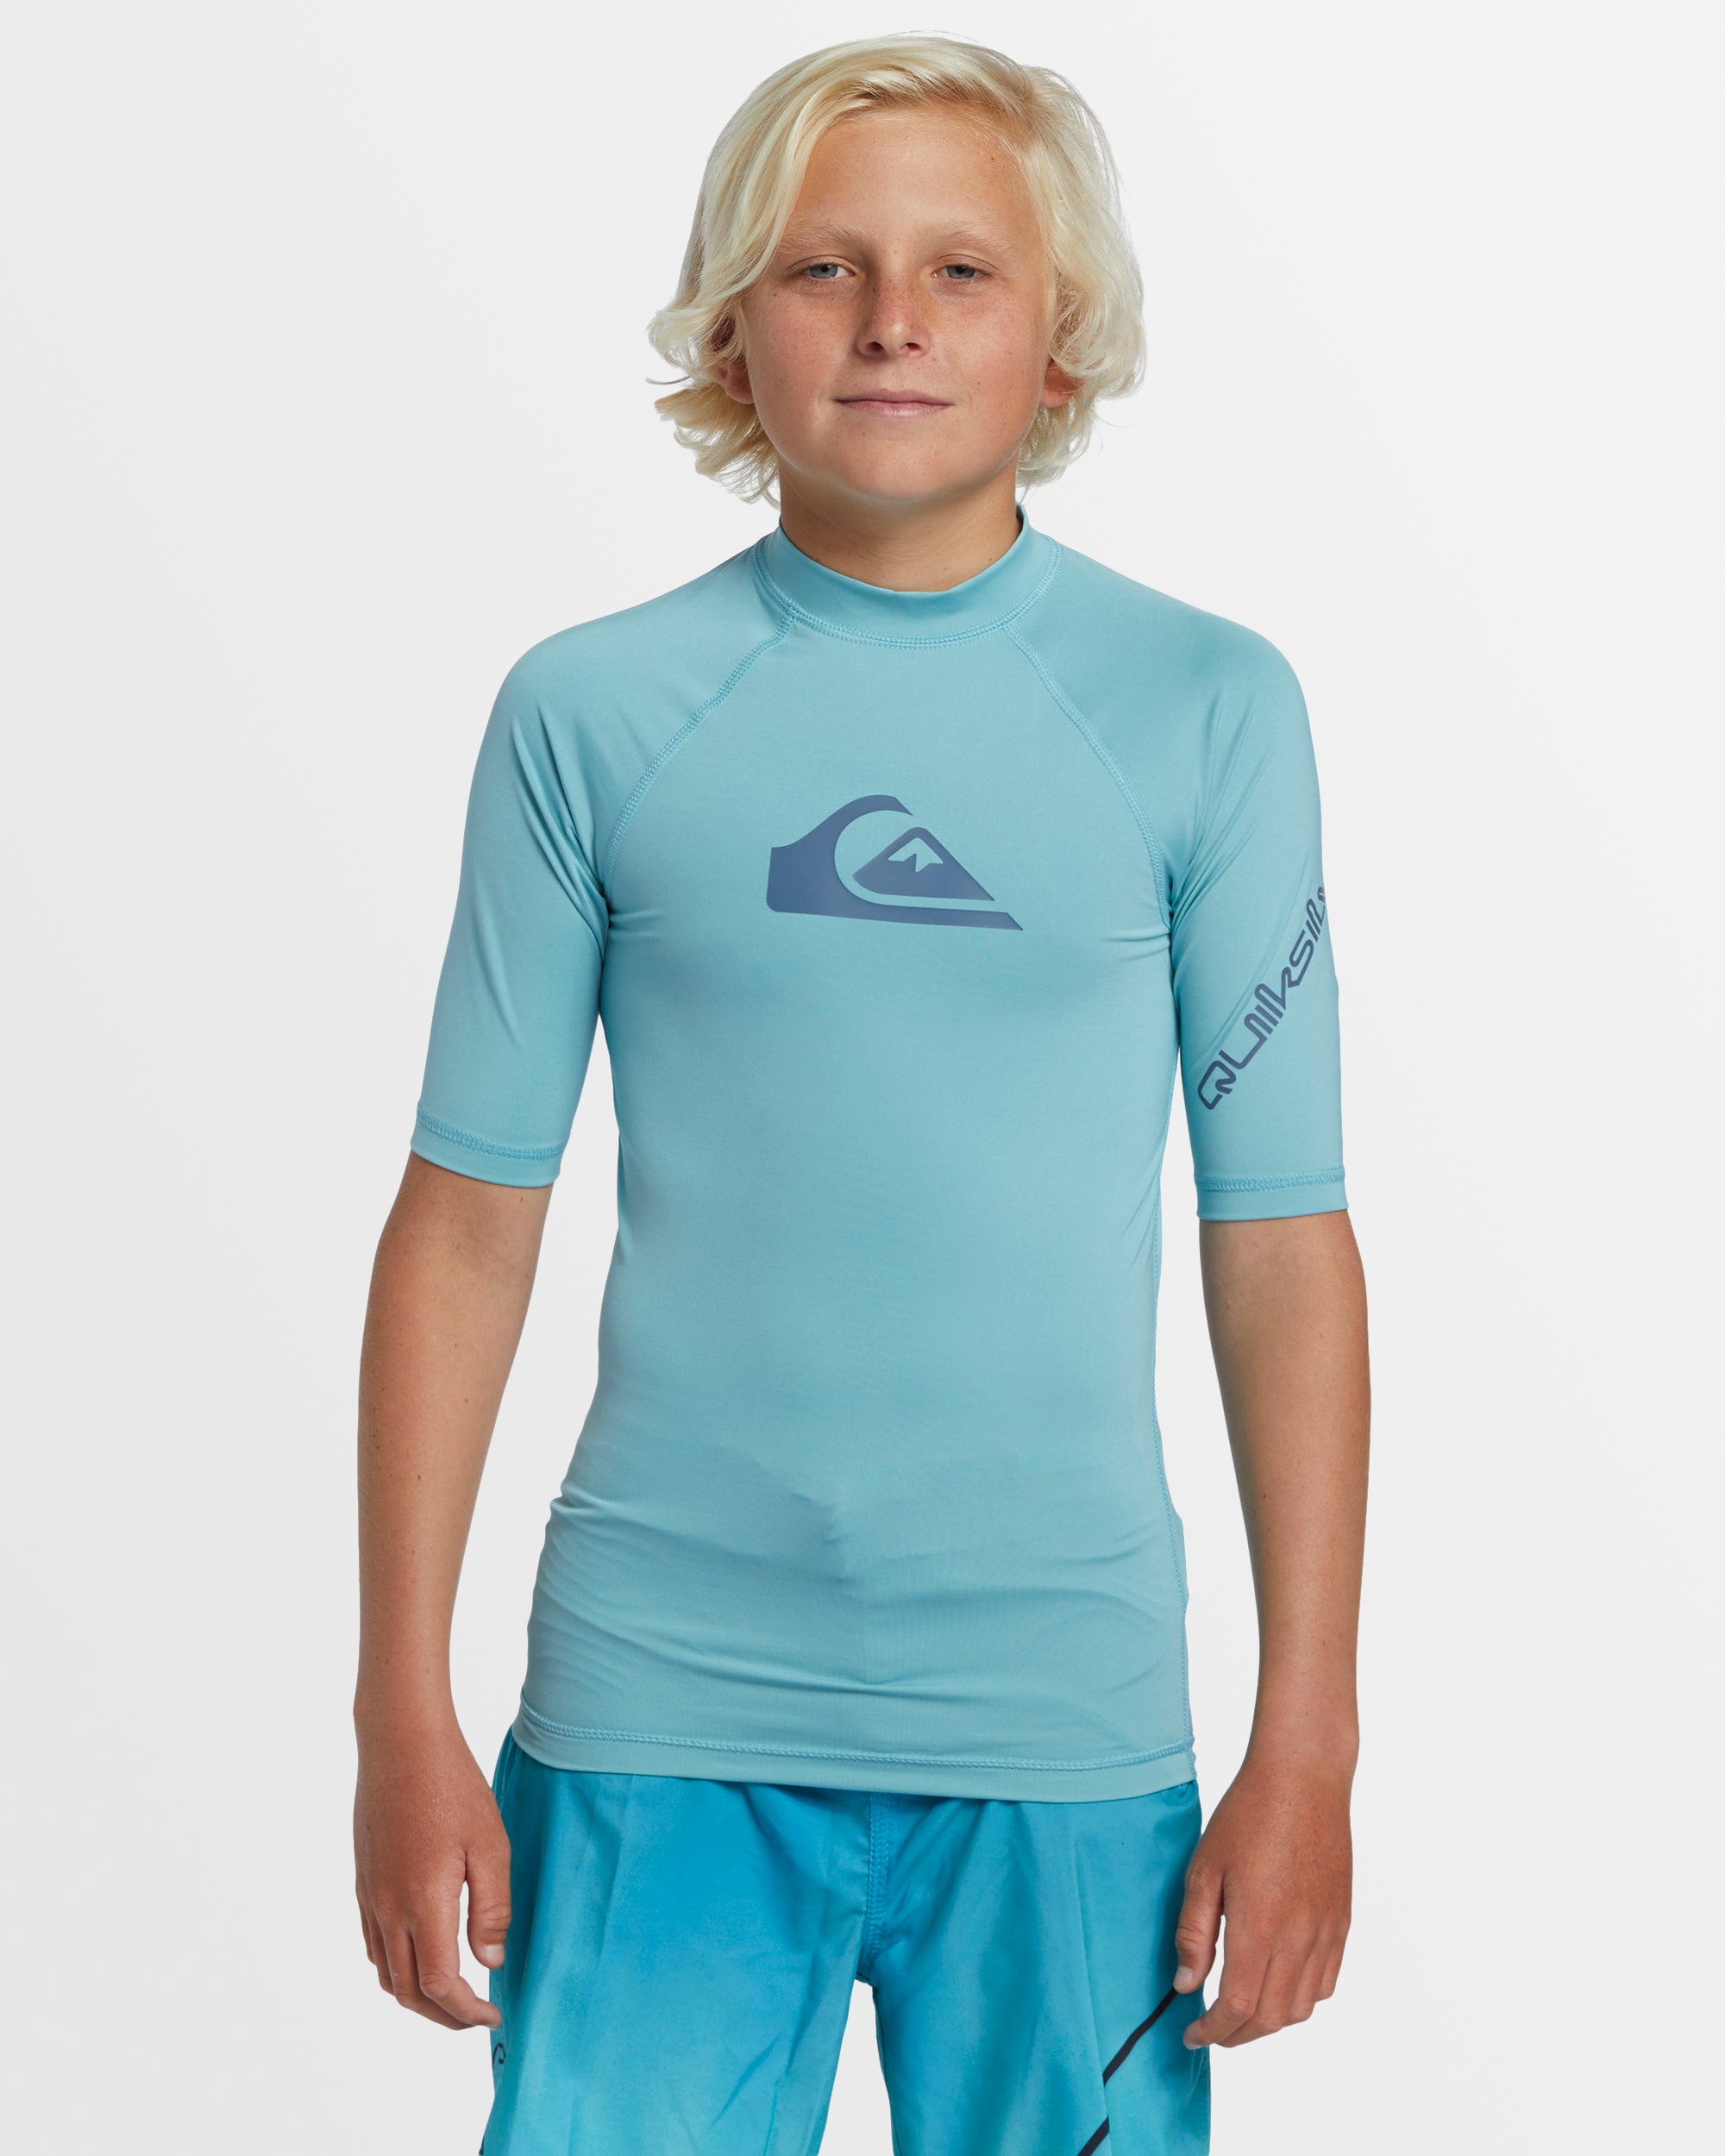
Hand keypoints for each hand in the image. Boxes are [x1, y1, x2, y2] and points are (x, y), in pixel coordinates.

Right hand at [353, 1713, 510, 2029]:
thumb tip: (490, 1962)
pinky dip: (396, 1968)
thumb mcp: (490, 1844)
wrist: (400, 1743)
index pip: (440, 1986)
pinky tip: (422, 1953)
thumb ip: (492, 1909)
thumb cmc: (452, 1786)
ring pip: (385, 1973)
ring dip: (417, 1996)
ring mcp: (370, 1897)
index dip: (466, 2013)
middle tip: (476, 2015)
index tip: (494, 2015)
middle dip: (443, 2016)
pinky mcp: (363, 1882)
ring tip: (453, 1992)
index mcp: (424, 1903)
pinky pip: (373, 1945)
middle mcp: (389, 1909)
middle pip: (408, 1991)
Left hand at [1172, 1753, 1351, 2047]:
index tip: (1192, 2034)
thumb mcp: (1204, 1869)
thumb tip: (1186, 1983)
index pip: (1237, 2007)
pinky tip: (1278, 1986)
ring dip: (1269, 2022)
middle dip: (1236, 2035)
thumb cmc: (1248, 1816)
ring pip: (1301, 2007)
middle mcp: (1298, 1940)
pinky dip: (1300, 1999)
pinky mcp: (1341, 1922)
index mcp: (1259, 1928)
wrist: (1303, 1779)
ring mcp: (1325, 1933)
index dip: (1212, 2031)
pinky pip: (1326, 1982)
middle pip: (1270, 2018)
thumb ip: (1194, 1932)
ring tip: (1241, 2012)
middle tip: (1210, 2030)